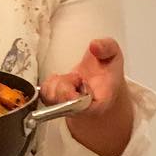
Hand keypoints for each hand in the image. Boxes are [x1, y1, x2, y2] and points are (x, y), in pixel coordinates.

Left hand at [41, 38, 133, 155]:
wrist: (101, 81)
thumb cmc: (106, 70)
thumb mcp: (113, 54)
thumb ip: (107, 47)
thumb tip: (94, 45)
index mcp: (100, 102)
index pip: (80, 105)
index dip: (74, 91)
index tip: (80, 80)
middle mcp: (83, 110)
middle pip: (61, 101)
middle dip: (65, 82)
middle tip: (77, 77)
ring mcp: (68, 108)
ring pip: (50, 97)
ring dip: (57, 82)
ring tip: (71, 79)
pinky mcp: (55, 103)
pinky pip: (43, 94)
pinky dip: (48, 83)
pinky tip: (61, 80)